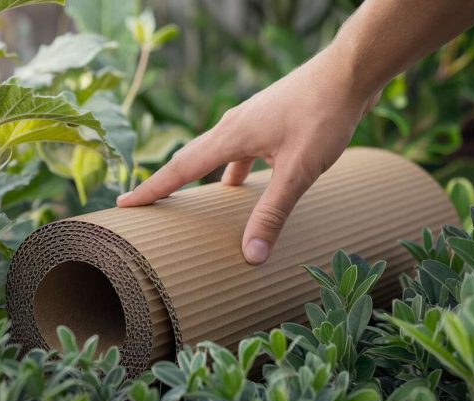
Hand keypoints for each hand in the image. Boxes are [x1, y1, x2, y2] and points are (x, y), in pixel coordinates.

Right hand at [117, 48, 379, 264]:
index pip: (180, 168)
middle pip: (189, 159)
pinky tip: (239, 183)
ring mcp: (249, 119)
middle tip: (142, 203)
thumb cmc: (323, 117)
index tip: (124, 204)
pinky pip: (237, 149)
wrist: (349, 73)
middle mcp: (233, 125)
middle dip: (165, 183)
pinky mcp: (266, 119)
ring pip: (213, 153)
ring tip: (189, 200)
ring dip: (198, 176)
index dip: (152, 189)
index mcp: (231, 136)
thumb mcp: (298, 172)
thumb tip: (251, 255)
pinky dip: (230, 169)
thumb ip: (273, 213)